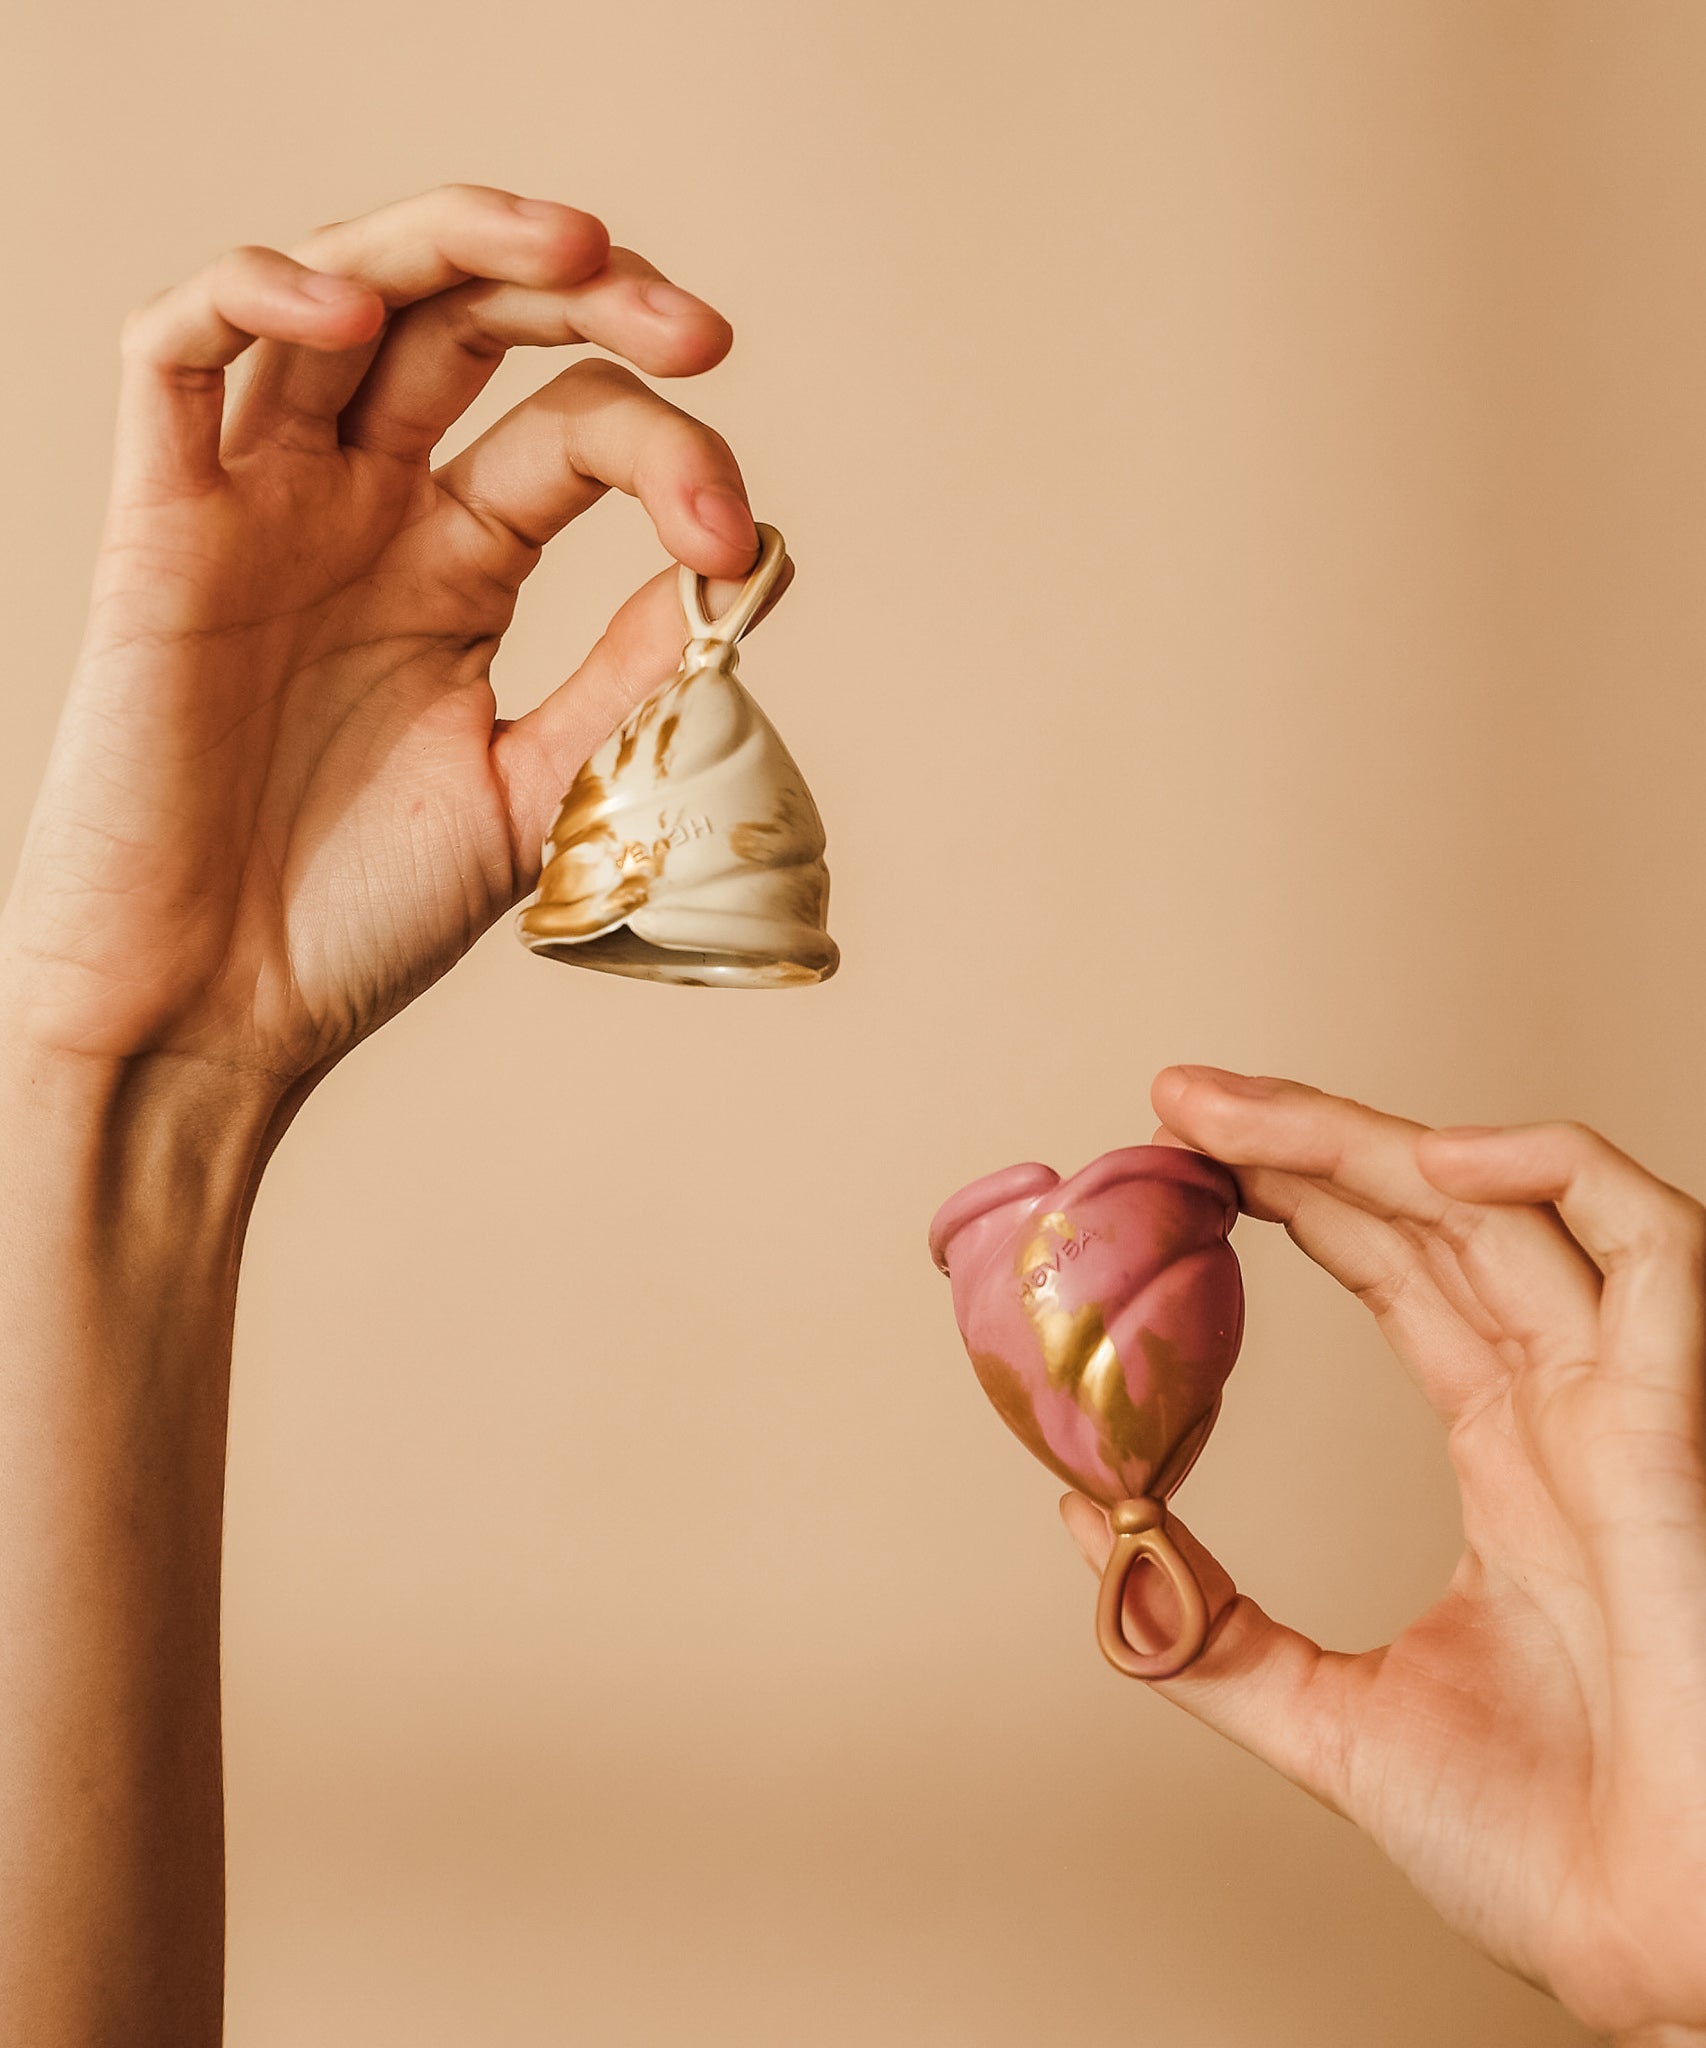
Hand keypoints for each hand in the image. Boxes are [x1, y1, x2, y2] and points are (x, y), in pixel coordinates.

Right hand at [0, 182, 777, 1102]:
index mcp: (457, 564)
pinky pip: (174, 355)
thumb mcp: (533, 786)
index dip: (673, 461)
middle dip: (590, 292)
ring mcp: (261, 506)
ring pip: (340, 296)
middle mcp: (364, 510)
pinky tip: (351, 309)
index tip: (732, 546)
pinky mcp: (157, 526)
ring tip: (572, 251)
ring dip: (452, 241)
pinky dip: (254, 297)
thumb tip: (744, 566)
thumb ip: (624, 673)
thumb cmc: (359, 914)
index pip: (576, 436)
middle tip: (700, 330)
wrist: (217, 1012)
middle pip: (468, 321)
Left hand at [1062, 1067, 1705, 2043]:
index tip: (1182, 1160)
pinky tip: (1425, 1156)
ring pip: (1509, 1203)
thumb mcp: (1332, 1717)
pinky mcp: (1681, 1424)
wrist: (1673, 1960)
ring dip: (1371, 1137)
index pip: (1402, 1270)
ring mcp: (1632, 1405)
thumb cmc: (1555, 1855)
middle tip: (1174, 1103)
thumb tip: (1094, 1529)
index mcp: (1512, 1457)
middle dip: (1303, 1142)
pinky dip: (1552, 1173)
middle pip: (1433, 1214)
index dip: (1305, 1196)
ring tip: (1228, 1115)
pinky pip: (1652, 1245)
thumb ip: (1215, 1625)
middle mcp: (1571, 1407)